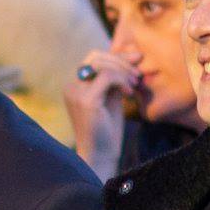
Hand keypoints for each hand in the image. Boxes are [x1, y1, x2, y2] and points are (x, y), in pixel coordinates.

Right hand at [64, 50, 138, 180]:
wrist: (101, 156)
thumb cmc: (107, 130)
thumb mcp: (113, 97)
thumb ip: (118, 77)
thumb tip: (134, 53)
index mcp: (75, 86)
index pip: (95, 58)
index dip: (117, 56)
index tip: (137, 60)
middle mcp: (71, 87)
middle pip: (96, 56)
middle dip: (121, 61)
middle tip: (138, 74)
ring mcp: (76, 92)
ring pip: (101, 63)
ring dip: (123, 70)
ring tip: (135, 84)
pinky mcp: (86, 100)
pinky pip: (107, 75)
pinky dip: (122, 80)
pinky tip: (129, 94)